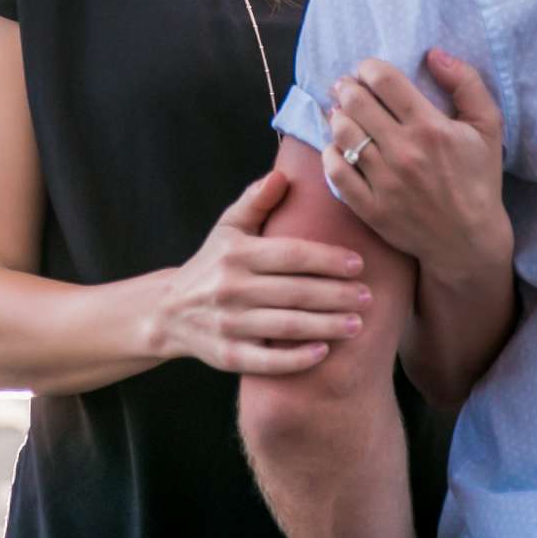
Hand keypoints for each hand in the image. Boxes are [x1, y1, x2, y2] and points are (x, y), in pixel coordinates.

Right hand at [157, 170, 373, 374]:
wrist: (168, 311)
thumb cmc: (212, 263)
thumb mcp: (228, 227)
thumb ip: (256, 200)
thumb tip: (281, 176)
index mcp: (237, 253)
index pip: (292, 255)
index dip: (328, 259)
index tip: (358, 264)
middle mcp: (231, 288)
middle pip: (295, 292)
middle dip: (336, 295)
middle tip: (368, 297)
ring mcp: (228, 324)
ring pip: (286, 326)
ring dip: (326, 326)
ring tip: (357, 324)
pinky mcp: (226, 356)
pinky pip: (266, 361)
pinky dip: (296, 359)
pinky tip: (324, 352)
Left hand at [322, 50, 509, 283]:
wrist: (468, 241)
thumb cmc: (479, 179)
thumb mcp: (488, 126)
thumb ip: (466, 83)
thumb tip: (434, 53)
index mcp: (430, 127)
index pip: (384, 81)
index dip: (368, 68)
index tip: (366, 70)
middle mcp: (404, 152)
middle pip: (356, 103)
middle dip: (346, 87)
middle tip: (345, 87)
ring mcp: (384, 181)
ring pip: (342, 134)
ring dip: (336, 116)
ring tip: (340, 112)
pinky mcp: (370, 207)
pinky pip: (335, 172)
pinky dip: (330, 153)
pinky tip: (337, 146)